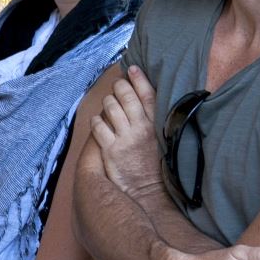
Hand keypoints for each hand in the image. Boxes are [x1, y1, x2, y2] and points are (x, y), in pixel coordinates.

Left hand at [90, 65, 161, 198]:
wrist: (148, 191)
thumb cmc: (155, 165)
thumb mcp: (163, 140)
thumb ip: (154, 121)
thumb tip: (143, 102)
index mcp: (157, 126)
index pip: (148, 95)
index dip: (139, 79)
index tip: (132, 68)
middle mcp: (141, 129)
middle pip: (126, 97)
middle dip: (119, 87)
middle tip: (117, 86)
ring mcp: (124, 139)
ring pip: (110, 107)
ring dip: (107, 102)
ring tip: (109, 105)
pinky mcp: (110, 149)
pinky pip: (97, 125)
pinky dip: (96, 120)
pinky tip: (99, 122)